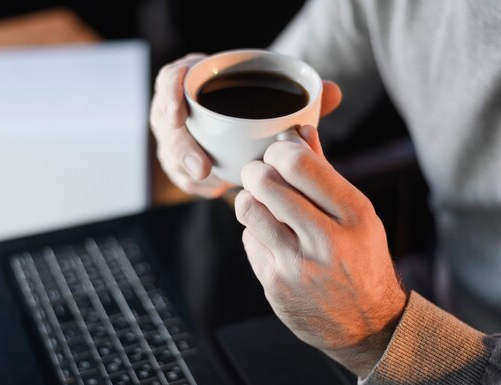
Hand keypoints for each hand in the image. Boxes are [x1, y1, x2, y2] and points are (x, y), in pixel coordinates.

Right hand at [150, 53, 342, 197]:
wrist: (236, 124)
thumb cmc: (254, 104)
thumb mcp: (271, 96)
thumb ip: (298, 95)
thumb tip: (334, 92)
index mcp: (196, 80)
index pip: (170, 81)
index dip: (169, 97)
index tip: (180, 116)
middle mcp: (179, 106)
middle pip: (166, 124)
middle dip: (181, 148)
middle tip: (203, 168)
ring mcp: (175, 134)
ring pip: (170, 153)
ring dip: (186, 171)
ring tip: (211, 183)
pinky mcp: (179, 159)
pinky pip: (180, 173)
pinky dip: (195, 183)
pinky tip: (213, 188)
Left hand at [235, 126, 406, 377]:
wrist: (368, 325)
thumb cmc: (361, 258)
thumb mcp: (356, 215)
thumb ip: (324, 172)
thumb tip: (299, 130)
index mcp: (354, 214)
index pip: (300, 164)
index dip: (277, 151)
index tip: (275, 153)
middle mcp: (328, 239)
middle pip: (266, 182)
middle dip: (255, 171)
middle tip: (257, 174)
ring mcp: (298, 266)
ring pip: (248, 209)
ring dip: (249, 200)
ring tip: (261, 204)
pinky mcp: (275, 285)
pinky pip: (249, 241)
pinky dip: (255, 235)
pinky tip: (272, 242)